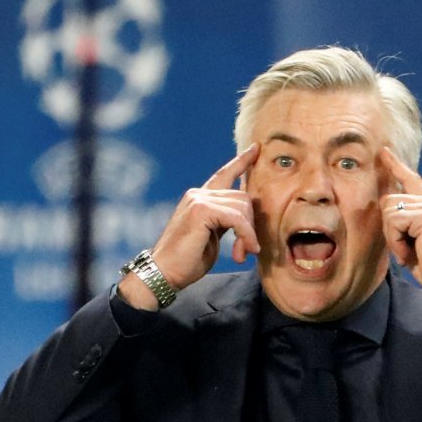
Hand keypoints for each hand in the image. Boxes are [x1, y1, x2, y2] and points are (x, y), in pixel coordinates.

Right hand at [119, 144, 260, 308]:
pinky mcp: (201, 210)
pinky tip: (242, 251)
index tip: (256, 149)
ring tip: (241, 254)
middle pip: (243, 196)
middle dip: (250, 224)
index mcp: (200, 198)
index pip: (224, 174)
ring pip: (242, 206)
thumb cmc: (188, 260)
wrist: (165, 272)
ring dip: (248, 233)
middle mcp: (198, 194)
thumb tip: (247, 218)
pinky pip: (236, 218)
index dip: (241, 161)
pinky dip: (244, 235)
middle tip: (247, 250)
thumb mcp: (213, 236)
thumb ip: (227, 221)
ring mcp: (198, 199)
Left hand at [379, 147, 421, 303]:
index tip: (384, 152)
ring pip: (389, 212)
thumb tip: (384, 207)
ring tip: (409, 253)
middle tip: (404, 250)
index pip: (412, 180)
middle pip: (390, 200)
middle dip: (389, 229)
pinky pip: (393, 223)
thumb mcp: (415, 240)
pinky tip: (409, 254)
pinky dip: (395, 242)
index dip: (396, 166)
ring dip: (392, 238)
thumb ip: (404, 222)